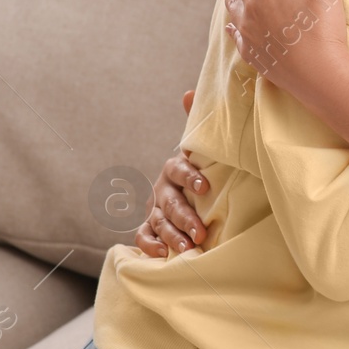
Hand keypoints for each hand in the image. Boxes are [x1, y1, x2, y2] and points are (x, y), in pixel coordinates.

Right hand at [135, 90, 211, 257]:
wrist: (193, 188)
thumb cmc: (203, 167)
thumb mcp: (203, 149)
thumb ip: (198, 125)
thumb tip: (189, 92)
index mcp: (175, 167)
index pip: (179, 169)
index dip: (191, 176)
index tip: (206, 185)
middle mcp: (162, 188)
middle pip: (170, 202)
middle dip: (185, 217)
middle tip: (200, 232)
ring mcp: (154, 208)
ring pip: (158, 222)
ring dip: (171, 235)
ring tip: (188, 248)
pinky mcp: (150, 226)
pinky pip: (142, 236)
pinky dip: (149, 246)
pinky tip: (161, 255)